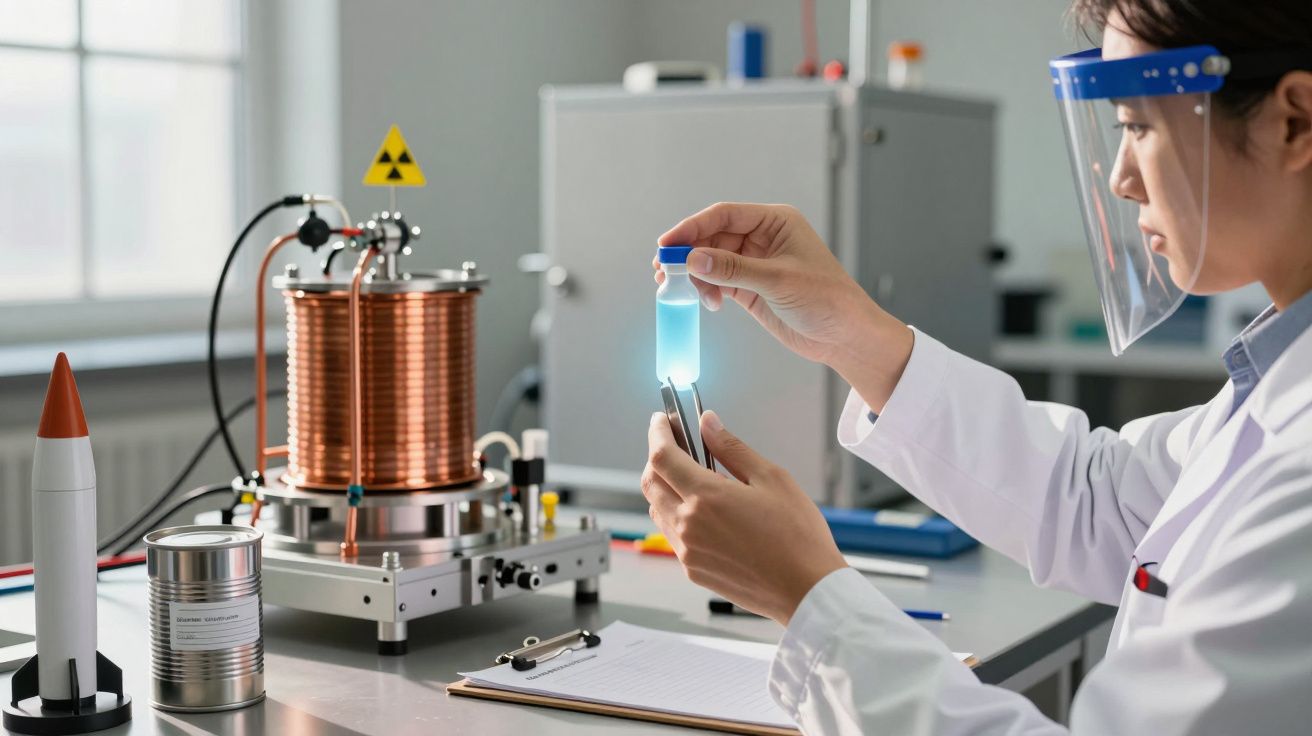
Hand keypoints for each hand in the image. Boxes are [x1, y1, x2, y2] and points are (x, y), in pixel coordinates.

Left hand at [642, 409, 846, 624]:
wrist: (807, 591)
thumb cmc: (798, 536)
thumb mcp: (771, 478)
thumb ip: (732, 448)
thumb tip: (707, 423)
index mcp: (706, 497)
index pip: (662, 456)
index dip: (657, 432)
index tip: (661, 420)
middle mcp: (688, 525)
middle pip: (650, 481)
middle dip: (657, 457)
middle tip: (676, 444)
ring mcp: (687, 551)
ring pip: (657, 508)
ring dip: (664, 486)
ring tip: (692, 476)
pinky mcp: (693, 570)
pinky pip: (671, 534)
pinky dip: (675, 513)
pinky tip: (702, 509)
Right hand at [655, 202, 912, 411]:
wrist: (844, 336)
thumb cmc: (827, 300)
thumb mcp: (777, 281)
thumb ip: (732, 269)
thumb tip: (693, 258)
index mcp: (775, 222)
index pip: (724, 215)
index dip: (692, 227)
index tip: (668, 243)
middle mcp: (763, 238)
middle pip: (712, 237)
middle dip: (688, 253)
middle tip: (665, 270)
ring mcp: (755, 263)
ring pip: (711, 261)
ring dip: (695, 275)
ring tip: (681, 290)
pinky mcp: (750, 287)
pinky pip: (717, 282)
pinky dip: (706, 290)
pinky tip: (708, 303)